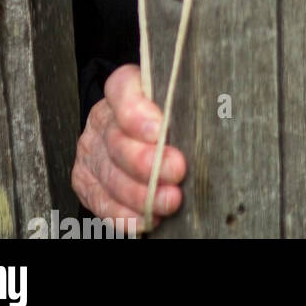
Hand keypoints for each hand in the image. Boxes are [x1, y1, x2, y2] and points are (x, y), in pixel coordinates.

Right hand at [71, 63, 185, 231]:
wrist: (134, 135)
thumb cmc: (168, 115)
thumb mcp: (176, 100)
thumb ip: (185, 102)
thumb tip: (219, 110)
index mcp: (124, 90)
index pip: (122, 88)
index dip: (136, 110)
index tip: (159, 129)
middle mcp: (103, 119)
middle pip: (117, 139)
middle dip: (148, 161)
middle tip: (176, 171)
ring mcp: (92, 151)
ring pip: (110, 175)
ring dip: (141, 193)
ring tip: (169, 200)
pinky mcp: (86, 181)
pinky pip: (101, 201)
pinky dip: (124, 214)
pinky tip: (145, 218)